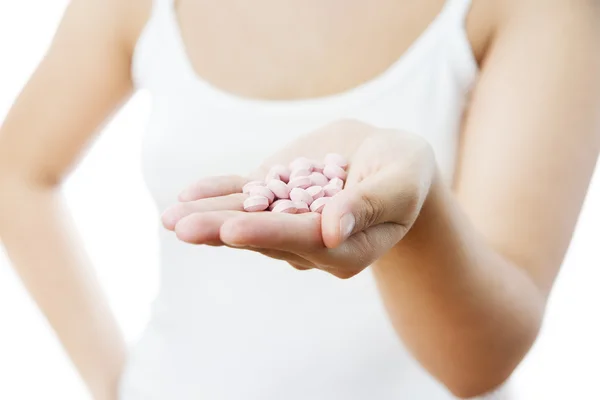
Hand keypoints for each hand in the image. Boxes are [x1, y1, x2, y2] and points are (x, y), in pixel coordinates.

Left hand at [162, 120, 436, 278]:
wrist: (385, 160)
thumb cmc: (404, 171)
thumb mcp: (401, 181)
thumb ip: (370, 205)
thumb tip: (332, 230)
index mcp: (347, 248)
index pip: (305, 242)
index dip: (270, 234)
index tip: (234, 229)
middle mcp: (311, 242)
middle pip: (265, 236)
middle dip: (224, 231)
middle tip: (184, 229)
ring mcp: (289, 219)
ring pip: (247, 218)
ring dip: (209, 216)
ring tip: (170, 218)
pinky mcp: (276, 196)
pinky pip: (245, 195)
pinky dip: (217, 193)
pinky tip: (187, 196)